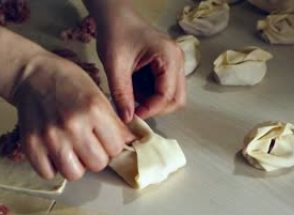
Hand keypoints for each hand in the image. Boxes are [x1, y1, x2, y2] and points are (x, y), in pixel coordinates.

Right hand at [12, 54, 133, 180]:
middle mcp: (73, 125)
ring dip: (76, 165)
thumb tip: (130, 144)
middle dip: (96, 156)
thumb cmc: (67, 82)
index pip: (116, 147)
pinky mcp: (31, 146)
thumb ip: (113, 122)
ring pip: (75, 174)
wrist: (32, 75)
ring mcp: (50, 137)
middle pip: (98, 164)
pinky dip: (53, 167)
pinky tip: (53, 152)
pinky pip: (48, 174)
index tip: (104, 137)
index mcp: (93, 109)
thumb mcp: (98, 94)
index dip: (112, 144)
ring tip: (71, 149)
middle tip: (88, 144)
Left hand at [95, 8, 185, 122]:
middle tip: (134, 108)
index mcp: (169, 57)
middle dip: (155, 108)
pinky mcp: (168, 66)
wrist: (115, 17)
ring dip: (152, 101)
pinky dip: (150, 94)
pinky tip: (134, 86)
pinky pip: (165, 88)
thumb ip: (121, 94)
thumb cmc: (115, 33)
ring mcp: (175, 63)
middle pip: (176, 99)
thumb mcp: (115, 66)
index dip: (151, 109)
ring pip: (172, 96)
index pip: (168, 95)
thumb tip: (127, 119)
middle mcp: (178, 61)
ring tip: (131, 93)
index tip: (132, 115)